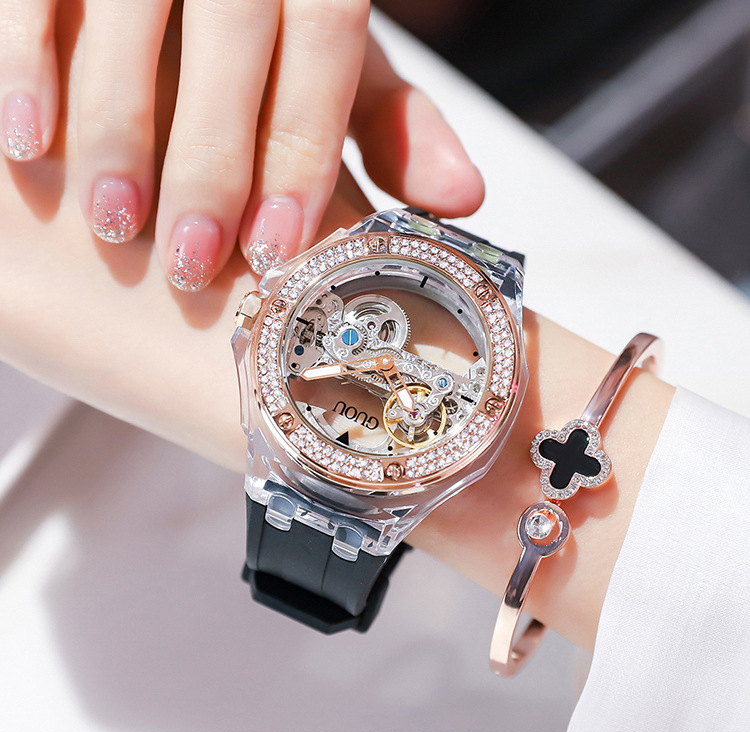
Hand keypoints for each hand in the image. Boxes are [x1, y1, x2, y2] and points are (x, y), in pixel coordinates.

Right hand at [0, 0, 483, 291]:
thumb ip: (392, 123)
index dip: (299, 152)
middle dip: (210, 157)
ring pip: (128, 12)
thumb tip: (463, 200)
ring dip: (117, 123)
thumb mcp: (341, 65)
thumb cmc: (280, 23)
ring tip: (114, 222)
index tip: (274, 251)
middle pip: (232, 36)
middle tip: (191, 263)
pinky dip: (27, 64)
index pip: (324, 49)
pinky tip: (30, 146)